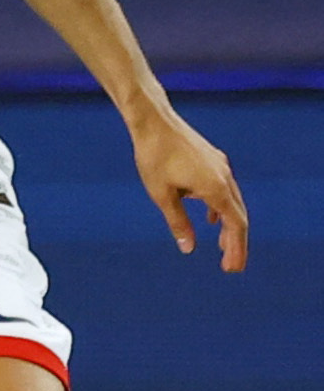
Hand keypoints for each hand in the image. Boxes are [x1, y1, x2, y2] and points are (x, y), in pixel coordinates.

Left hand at [130, 104, 249, 270]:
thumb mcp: (162, 195)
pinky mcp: (212, 160)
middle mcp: (224, 177)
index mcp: (216, 188)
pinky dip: (219, 207)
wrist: (153, 122)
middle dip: (235, 242)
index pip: (235, 224)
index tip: (232, 268)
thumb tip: (188, 247)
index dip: (236, 248)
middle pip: (238, 215)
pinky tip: (210, 218)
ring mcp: (220, 167)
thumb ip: (178, 222)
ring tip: (223, 246)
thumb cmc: (154, 157)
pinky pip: (222, 189)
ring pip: (231, 202)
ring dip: (228, 225)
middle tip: (231, 266)